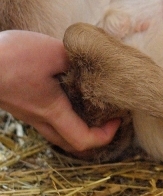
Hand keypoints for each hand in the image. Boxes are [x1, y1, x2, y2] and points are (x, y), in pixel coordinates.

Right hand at [0, 30, 119, 153]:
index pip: (84, 140)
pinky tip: (71, 93)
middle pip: (72, 143)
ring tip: (95, 105)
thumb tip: (96, 61)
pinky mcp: (22, 105)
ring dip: (80, 125)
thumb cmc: (12, 58)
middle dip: (96, 135)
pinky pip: (48, 120)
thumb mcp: (53, 52)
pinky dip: (66, 114)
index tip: (118, 119)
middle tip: (111, 116)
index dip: (106, 136)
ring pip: (59, 132)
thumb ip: (78, 59)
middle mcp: (41, 118)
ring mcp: (29, 113)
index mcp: (53, 110)